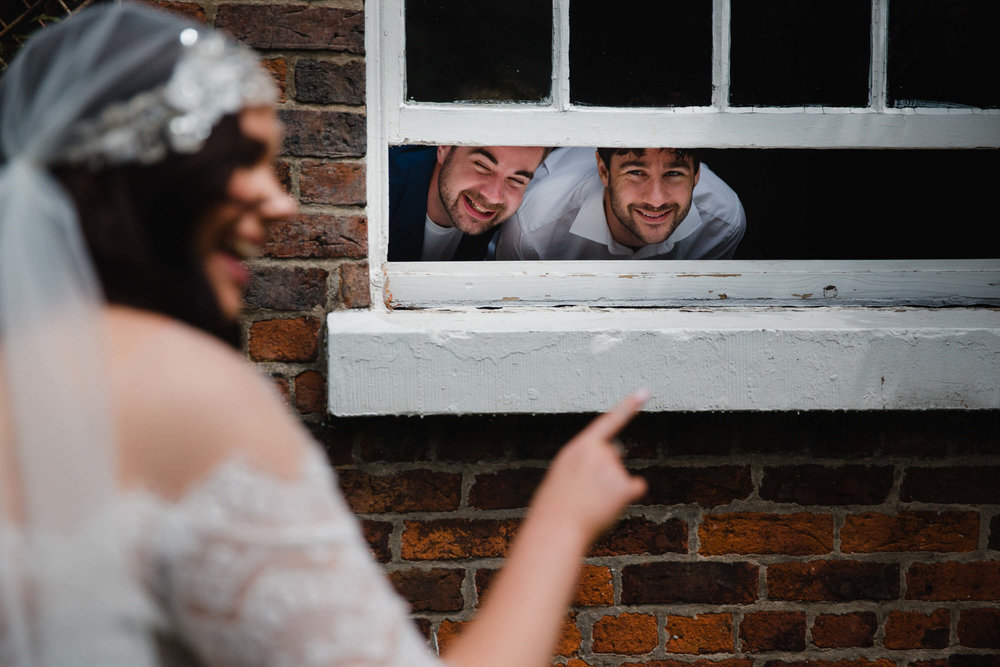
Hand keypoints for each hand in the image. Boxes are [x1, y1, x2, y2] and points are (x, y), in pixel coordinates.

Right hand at [530, 390, 648, 545]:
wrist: (556, 529)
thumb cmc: (554, 507)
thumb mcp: (562, 475)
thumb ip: (585, 464)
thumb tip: (616, 468)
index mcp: (578, 447)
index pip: (608, 422)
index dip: (629, 406)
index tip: (646, 392)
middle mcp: (598, 452)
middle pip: (614, 454)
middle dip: (606, 469)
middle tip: (586, 491)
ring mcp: (612, 468)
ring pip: (621, 476)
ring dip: (611, 489)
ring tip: (590, 504)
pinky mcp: (624, 486)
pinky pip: (635, 487)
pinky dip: (627, 497)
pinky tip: (608, 507)